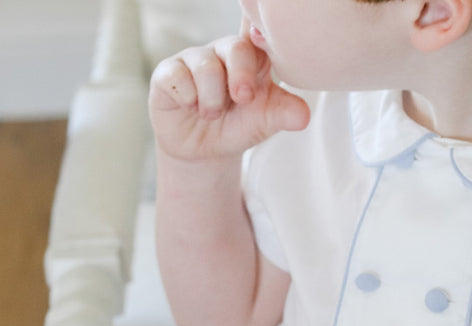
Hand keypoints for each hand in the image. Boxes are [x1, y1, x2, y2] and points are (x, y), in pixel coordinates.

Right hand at [149, 30, 309, 162]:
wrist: (205, 151)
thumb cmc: (238, 126)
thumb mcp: (265, 122)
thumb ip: (285, 113)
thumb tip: (303, 115)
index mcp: (253, 57)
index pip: (258, 32)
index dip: (261, 27)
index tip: (263, 33)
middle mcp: (223, 51)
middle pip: (236, 46)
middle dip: (241, 76)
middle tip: (243, 99)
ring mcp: (194, 59)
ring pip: (206, 66)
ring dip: (213, 100)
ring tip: (213, 114)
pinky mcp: (168, 73)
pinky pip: (177, 78)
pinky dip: (188, 99)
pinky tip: (190, 107)